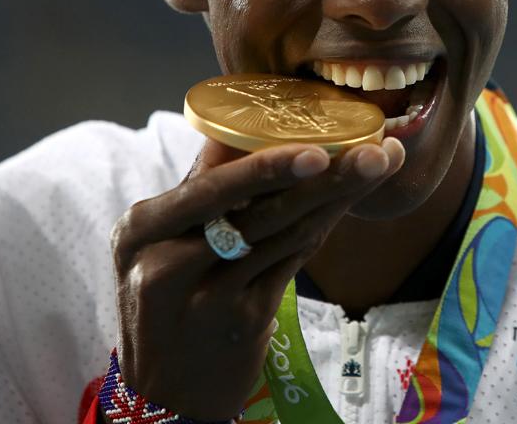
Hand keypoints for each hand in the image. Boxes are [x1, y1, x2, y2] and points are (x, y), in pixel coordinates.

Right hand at [111, 135, 405, 419]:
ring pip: (285, 237)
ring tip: (376, 167)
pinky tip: (342, 206)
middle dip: (324, 178)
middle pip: (260, 212)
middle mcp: (170, 264)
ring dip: (335, 199)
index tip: (318, 147)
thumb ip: (193, 191)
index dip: (266, 168)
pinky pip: (290, 265)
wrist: (161, 388)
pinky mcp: (244, 323)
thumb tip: (232, 127)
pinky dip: (317, 231)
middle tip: (375, 152)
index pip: (211, 191)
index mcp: (140, 229)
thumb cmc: (160, 296)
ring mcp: (211, 299)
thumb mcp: (154, 241)